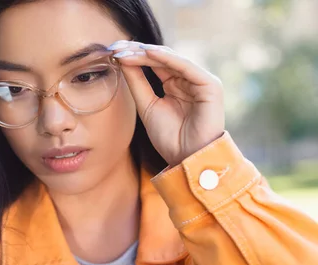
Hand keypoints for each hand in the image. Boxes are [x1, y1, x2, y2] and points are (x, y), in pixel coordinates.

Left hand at [109, 40, 224, 165]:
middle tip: (117, 46)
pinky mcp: (210, 85)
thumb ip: (137, 82)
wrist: (187, 158)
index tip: (113, 51)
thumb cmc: (169, 137)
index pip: (154, 64)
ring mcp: (200, 81)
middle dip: (138, 51)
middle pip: (161, 58)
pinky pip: (186, 67)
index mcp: (175, 84)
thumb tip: (121, 60)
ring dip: (148, 53)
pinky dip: (167, 59)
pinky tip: (149, 53)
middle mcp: (188, 79)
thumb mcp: (146, 105)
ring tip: (128, 50)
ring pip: (171, 59)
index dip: (134, 56)